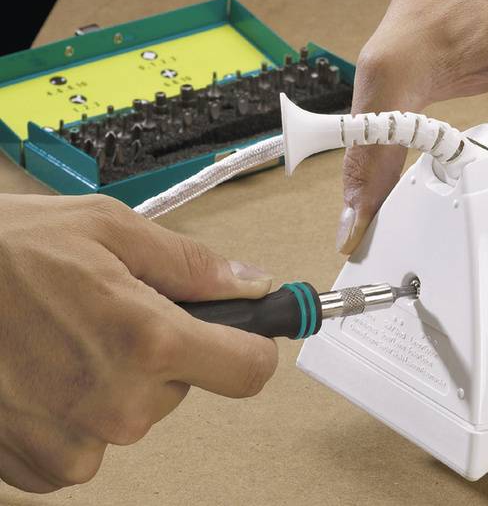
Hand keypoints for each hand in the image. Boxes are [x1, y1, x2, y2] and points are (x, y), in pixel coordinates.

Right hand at [0, 194, 276, 492]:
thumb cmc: (5, 250)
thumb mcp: (109, 229)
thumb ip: (191, 264)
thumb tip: (249, 283)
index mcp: (148, 341)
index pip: (249, 370)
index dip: (252, 347)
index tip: (245, 335)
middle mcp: (119, 404)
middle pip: (186, 385)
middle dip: (162, 351)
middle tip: (110, 315)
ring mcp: (77, 444)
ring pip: (138, 412)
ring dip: (116, 380)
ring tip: (65, 338)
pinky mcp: (43, 468)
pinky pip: (93, 442)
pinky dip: (79, 411)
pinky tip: (45, 373)